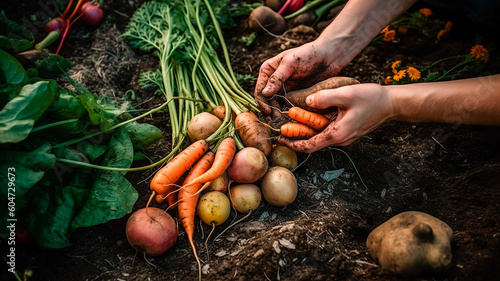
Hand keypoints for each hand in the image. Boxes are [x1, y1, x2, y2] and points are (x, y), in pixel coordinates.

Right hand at [254, 41, 342, 114]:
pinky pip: (287, 105)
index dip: (262, 102)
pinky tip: (289, 117)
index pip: (260, 89)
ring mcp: (284, 88)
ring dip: (277, 112)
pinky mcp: (294, 94)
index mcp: (268, 70)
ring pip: (276, 104)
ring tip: (281, 121)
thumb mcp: (290, 63)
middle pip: (267, 99)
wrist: (329, 57)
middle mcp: (274, 80)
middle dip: (269, 110)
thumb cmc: (309, 54)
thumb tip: (265, 93)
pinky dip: (286, 111)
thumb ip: (277, 78)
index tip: (268, 112)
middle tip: (275, 120)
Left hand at [278, 83, 393, 152]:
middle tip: (281, 128)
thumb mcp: (346, 94)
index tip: (280, 139)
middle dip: (296, 135)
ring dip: (306, 128)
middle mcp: (341, 139)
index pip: (310, 145)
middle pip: (312, 141)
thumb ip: (324, 98)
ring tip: (292, 119)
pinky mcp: (347, 130)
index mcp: (338, 134)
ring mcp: (344, 136)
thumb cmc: (372, 99)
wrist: (392, 103)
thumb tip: (308, 101)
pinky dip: (317, 125)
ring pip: (320, 135)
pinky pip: (328, 130)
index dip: (293, 144)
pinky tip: (310, 115)